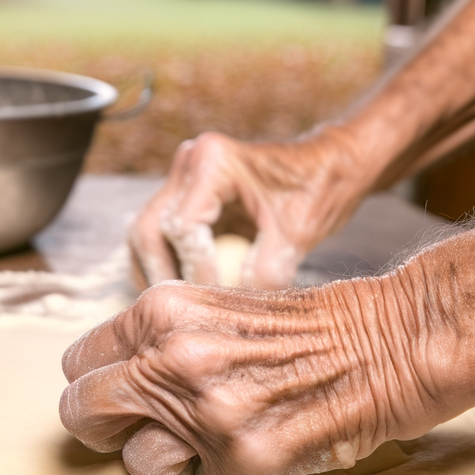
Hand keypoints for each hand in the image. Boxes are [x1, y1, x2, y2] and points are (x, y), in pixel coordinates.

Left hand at [57, 276, 451, 474]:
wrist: (389, 342)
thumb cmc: (308, 327)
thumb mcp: (215, 307)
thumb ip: (159, 339)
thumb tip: (111, 383)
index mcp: (160, 314)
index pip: (77, 365)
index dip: (95, 388)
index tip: (119, 400)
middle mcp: (173, 360)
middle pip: (82, 415)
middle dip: (107, 431)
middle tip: (142, 434)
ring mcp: (208, 412)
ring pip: (137, 466)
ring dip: (168, 469)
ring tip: (210, 449)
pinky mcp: (244, 459)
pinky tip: (258, 454)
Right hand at [128, 128, 375, 290]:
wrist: (329, 167)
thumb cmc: (319, 190)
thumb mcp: (297, 234)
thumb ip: (265, 272)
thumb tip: (231, 313)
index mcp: (214, 160)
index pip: (181, 227)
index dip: (196, 270)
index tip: (218, 300)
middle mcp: (189, 163)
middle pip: (147, 229)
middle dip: (162, 276)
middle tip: (182, 314)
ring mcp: (183, 179)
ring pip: (145, 234)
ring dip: (158, 273)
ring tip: (181, 308)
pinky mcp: (185, 197)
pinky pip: (159, 237)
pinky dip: (167, 266)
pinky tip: (186, 293)